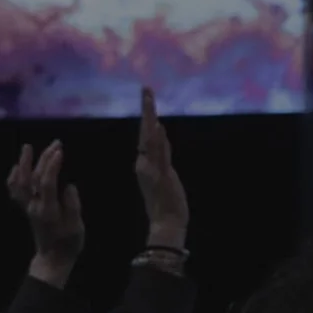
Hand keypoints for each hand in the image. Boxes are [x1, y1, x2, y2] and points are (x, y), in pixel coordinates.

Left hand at [6, 141, 83, 263]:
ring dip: (24, 164)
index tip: (60, 151)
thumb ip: (73, 206)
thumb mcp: (77, 227)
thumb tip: (68, 187)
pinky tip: (17, 166)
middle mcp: (34, 206)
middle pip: (35, 179)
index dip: (52, 166)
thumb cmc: (68, 243)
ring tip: (27, 147)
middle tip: (56, 143)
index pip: (47, 184)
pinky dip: (14, 177)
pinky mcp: (25, 208)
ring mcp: (27, 207)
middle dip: (44, 159)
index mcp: (48, 211)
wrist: (52, 258)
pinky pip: (15, 191)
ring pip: (20, 183)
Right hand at [135, 87, 187, 248]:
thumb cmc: (167, 203)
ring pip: (150, 139)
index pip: (146, 134)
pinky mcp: (160, 176)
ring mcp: (152, 169)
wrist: (166, 224)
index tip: (148, 97)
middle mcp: (145, 163)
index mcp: (145, 163)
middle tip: (146, 88)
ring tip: (148, 99)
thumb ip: (161, 155)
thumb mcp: (165, 175)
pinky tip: (158, 127)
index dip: (147, 115)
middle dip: (147, 109)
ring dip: (150, 118)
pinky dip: (158, 141)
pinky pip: (159, 155)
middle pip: (146, 131)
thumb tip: (159, 133)